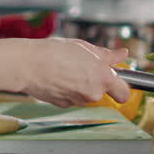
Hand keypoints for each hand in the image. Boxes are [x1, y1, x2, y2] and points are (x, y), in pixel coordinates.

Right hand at [0, 38, 131, 107]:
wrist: (29, 65)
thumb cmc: (55, 52)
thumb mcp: (85, 48)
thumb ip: (107, 55)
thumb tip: (122, 55)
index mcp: (103, 77)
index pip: (124, 93)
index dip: (122, 87)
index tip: (118, 81)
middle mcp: (93, 93)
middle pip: (102, 91)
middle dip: (95, 81)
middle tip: (83, 66)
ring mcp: (78, 101)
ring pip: (86, 94)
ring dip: (80, 84)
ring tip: (67, 68)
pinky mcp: (64, 105)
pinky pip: (72, 97)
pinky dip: (68, 89)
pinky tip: (58, 77)